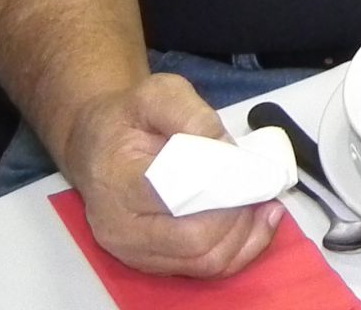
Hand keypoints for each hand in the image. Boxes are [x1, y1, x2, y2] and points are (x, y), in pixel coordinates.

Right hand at [59, 73, 283, 276]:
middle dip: (238, 212)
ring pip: (205, 261)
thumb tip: (226, 147)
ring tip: (263, 199)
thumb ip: (192, 114)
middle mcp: (122, 227)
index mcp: (119, 180)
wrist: (97, 143)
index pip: (176, 196)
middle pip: (195, 239)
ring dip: (246, 233)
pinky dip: (240, 248)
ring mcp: (136, 251)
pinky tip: (258, 219)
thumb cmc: (128, 117)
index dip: (221, 186)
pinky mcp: (153, 261)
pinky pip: (205, 268)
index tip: (247, 167)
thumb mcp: (158, 93)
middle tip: (261, 183)